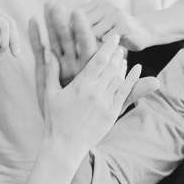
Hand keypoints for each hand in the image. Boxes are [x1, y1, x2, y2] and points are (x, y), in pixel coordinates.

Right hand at [31, 16, 144, 159]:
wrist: (66, 145)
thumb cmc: (55, 120)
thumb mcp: (49, 94)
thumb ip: (50, 72)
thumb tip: (47, 52)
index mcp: (80, 86)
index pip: (99, 60)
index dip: (108, 46)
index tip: (114, 37)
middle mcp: (96, 92)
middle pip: (112, 66)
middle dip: (117, 53)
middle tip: (119, 45)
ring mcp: (106, 103)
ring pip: (120, 77)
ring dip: (123, 64)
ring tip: (123, 57)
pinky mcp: (113, 113)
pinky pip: (126, 91)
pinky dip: (133, 78)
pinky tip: (136, 69)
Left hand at [77, 0, 162, 51]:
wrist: (142, 33)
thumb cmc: (115, 31)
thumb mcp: (99, 23)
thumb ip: (84, 24)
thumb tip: (61, 32)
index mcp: (99, 2)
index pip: (76, 13)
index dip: (72, 28)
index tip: (70, 40)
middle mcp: (107, 4)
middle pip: (83, 22)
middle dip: (81, 37)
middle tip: (81, 48)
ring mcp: (116, 14)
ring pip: (93, 32)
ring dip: (93, 44)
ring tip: (96, 48)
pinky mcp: (124, 26)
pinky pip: (105, 39)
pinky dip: (104, 47)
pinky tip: (108, 49)